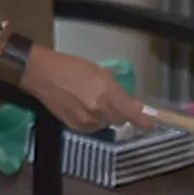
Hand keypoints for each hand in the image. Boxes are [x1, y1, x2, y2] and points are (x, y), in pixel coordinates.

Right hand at [17, 46, 149, 133]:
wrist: (43, 75)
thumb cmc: (72, 67)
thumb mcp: (100, 73)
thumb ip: (118, 92)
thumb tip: (133, 105)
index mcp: (106, 95)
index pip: (131, 114)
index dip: (143, 121)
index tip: (150, 124)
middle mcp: (98, 111)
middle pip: (120, 120)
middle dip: (119, 112)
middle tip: (111, 99)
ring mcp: (86, 121)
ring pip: (105, 124)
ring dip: (104, 116)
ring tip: (91, 100)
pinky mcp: (75, 127)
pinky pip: (92, 127)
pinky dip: (92, 120)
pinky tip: (82, 107)